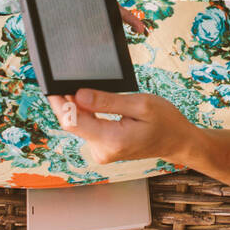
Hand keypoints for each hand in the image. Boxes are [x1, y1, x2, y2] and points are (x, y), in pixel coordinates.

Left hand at [47, 89, 194, 165]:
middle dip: (67, 101)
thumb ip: (108, 101)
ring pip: (79, 125)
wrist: (177, 141)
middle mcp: (103, 150)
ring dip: (77, 106)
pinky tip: (91, 101)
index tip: (52, 84)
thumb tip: (79, 95)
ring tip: (80, 86)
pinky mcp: (102, 148)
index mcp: (112, 140)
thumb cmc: (164, 121)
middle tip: (64, 77)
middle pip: (72, 123)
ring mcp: (102, 152)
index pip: (72, 121)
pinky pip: (87, 128)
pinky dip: (87, 114)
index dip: (59, 102)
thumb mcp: (141, 104)